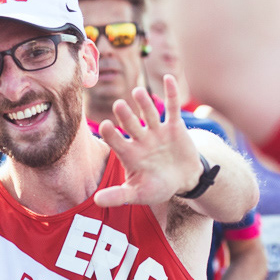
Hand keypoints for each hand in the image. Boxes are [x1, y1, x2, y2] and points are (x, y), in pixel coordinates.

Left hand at [94, 75, 203, 207]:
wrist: (184, 180)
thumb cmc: (158, 187)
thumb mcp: (139, 194)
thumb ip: (119, 196)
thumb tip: (96, 201)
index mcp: (129, 154)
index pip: (117, 141)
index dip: (111, 134)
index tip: (104, 126)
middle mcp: (141, 139)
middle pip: (131, 124)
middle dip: (126, 115)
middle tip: (119, 105)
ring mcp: (157, 131)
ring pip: (150, 113)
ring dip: (144, 103)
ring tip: (138, 92)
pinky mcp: (174, 126)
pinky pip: (172, 108)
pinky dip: (171, 93)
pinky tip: (168, 78)